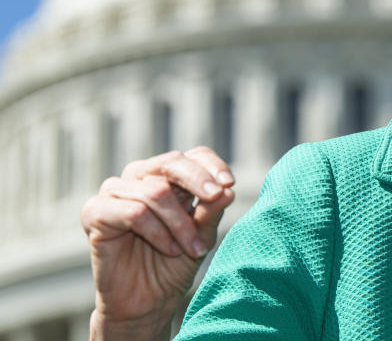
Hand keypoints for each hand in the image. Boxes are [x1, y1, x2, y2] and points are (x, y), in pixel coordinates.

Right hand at [81, 146, 234, 339]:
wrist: (147, 303)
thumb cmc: (175, 265)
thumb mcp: (202, 236)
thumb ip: (211, 212)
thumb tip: (228, 189)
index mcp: (168, 177)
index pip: (192, 155)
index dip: (212, 165)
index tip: (229, 184)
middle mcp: (140, 177)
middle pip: (172, 162)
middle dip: (198, 180)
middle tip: (216, 196)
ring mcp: (115, 192)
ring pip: (156, 191)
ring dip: (180, 223)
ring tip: (192, 248)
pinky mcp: (95, 212)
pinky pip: (134, 211)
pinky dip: (158, 232)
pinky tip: (169, 249)